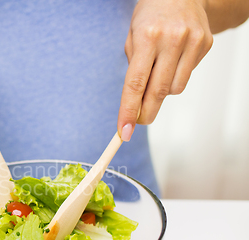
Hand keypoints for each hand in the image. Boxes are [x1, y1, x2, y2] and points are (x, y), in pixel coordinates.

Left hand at [118, 0, 212, 140]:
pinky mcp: (205, 44)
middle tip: (138, 122)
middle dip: (145, 113)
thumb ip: (134, 68)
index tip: (124, 131)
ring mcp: (192, 42)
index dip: (129, 110)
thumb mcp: (132, 36)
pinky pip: (186, 76)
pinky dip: (175, 77)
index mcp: (147, 37)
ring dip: (161, 91)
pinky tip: (172, 60)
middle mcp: (171, 39)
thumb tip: (135, 104)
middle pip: (157, 92)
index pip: (135, 83)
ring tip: (157, 72)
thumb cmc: (150, 16)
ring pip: (174, 89)